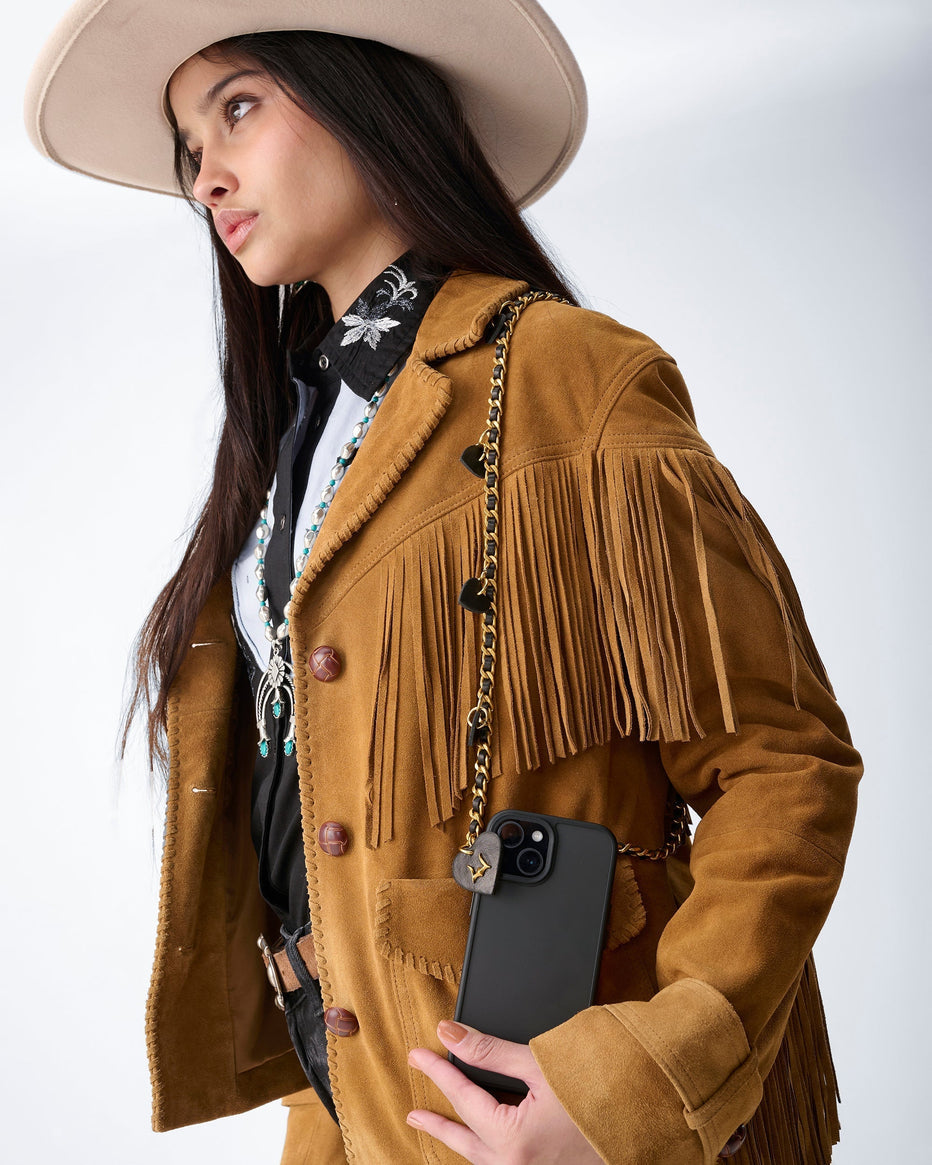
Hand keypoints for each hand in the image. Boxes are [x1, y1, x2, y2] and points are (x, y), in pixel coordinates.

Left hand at [406, 1020, 601, 1163]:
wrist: (653, 1114)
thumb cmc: (602, 1086)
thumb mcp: (540, 1062)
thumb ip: (489, 1051)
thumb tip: (449, 1034)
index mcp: (514, 1140)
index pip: (463, 1097)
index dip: (437, 1071)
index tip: (418, 1054)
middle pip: (466, 1139)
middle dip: (438, 1122)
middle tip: (413, 1111)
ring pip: (484, 1158)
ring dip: (460, 1139)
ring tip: (437, 1126)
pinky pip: (505, 1162)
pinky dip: (487, 1148)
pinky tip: (483, 1138)